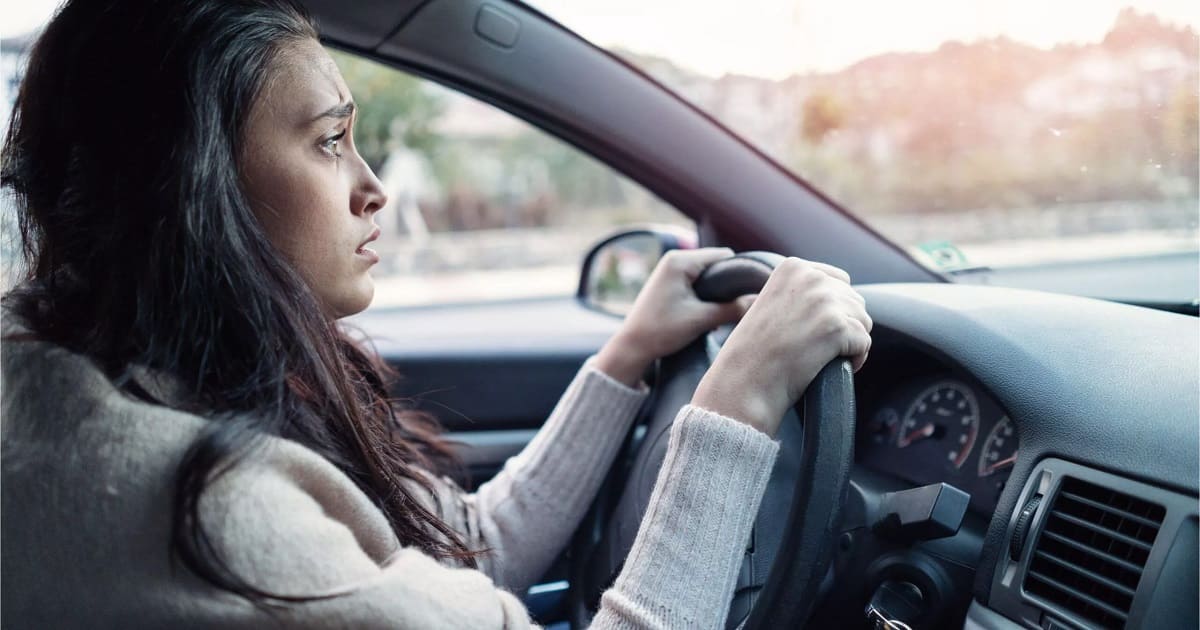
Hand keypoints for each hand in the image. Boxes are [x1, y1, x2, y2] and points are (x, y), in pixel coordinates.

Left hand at [593, 248, 754, 385]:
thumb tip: (760, 302)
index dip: (738, 275)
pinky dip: (705, 298)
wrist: (632, 347)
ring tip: (718, 316)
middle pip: (716, 265)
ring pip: (707, 277)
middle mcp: (674, 260)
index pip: (724, 257)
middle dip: (726, 286)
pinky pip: (697, 284)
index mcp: (680, 261)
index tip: (748, 294)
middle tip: (733, 309)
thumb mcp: (702, 320)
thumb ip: (733, 309)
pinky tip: (707, 317)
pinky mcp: (669, 285)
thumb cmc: (661, 331)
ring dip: (716, 295)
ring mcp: (670, 272)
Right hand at [691, 257, 871, 435]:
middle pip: (854, 300)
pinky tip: (829, 365)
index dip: (833, 309)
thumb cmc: (755, 351)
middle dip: (844, 325)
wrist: (745, 381)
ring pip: (863, 321)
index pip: (838, 280)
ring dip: (850, 342)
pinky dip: (855, 359)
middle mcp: (812, 278)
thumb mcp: (772, 303)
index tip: (813, 329)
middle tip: (817, 347)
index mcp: (793, 267)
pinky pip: (864, 343)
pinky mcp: (839, 327)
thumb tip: (835, 294)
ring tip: (823, 356)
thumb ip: (801, 292)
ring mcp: (826, 301)